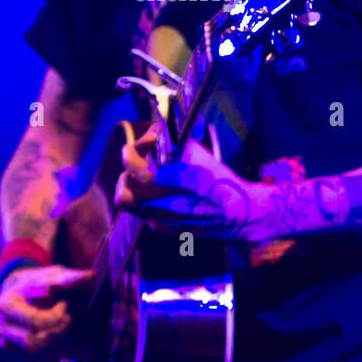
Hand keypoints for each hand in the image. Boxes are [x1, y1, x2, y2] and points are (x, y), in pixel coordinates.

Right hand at [0, 264, 93, 355]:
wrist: (16, 290)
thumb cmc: (36, 281)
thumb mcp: (51, 275)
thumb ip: (69, 278)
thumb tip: (90, 276)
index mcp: (7, 304)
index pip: (33, 319)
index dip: (54, 316)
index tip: (65, 305)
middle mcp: (2, 324)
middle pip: (32, 339)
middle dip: (56, 331)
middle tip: (69, 318)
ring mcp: (7, 339)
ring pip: (35, 350)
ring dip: (59, 343)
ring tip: (74, 330)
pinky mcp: (18, 350)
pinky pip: (42, 356)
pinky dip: (65, 352)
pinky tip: (86, 349)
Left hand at [115, 122, 256, 240]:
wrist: (237, 213)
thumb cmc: (217, 179)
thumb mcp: (199, 154)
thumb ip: (172, 142)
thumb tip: (152, 131)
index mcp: (185, 181)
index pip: (145, 174)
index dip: (130, 157)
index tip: (130, 150)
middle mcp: (172, 204)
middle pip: (125, 196)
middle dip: (125, 177)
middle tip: (135, 169)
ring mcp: (166, 220)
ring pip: (128, 206)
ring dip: (130, 189)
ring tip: (142, 180)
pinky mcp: (163, 229)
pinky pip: (140, 213)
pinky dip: (142, 200)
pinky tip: (156, 193)